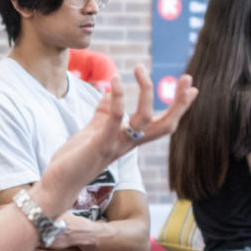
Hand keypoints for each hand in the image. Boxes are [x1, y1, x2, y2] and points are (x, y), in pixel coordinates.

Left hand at [40, 64, 196, 199]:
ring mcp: (116, 144)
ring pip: (145, 119)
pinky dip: (119, 97)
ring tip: (140, 68)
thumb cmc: (75, 159)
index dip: (178, 107)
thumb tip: (112, 91)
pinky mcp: (101, 143)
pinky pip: (116, 117)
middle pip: (165, 124)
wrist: (58, 183)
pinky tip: (116, 79)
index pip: (162, 123)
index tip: (192, 88)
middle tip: (188, 78)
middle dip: (179, 102)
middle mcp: (128, 144)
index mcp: (129, 140)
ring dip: (146, 91)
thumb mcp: (93, 130)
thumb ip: (105, 112)